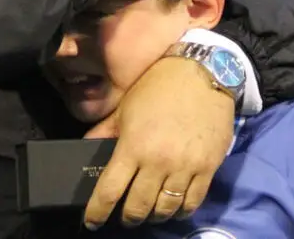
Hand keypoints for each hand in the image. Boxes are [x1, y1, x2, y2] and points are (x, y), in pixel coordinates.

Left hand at [82, 57, 234, 229]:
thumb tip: (86, 147)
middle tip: (125, 217)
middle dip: (128, 218)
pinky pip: (192, 201)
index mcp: (132, 146)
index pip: (109, 190)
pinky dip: (181, 210)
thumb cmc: (158, 87)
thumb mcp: (125, 107)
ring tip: (149, 212)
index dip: (97, 212)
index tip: (92, 222)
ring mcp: (185, 167)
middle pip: (138, 207)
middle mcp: (158, 162)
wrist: (201, 72)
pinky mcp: (208, 168)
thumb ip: (104, 131)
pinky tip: (174, 208)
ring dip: (154, 216)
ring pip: (166, 209)